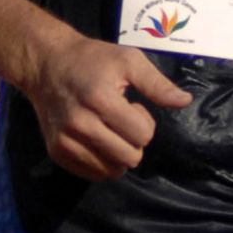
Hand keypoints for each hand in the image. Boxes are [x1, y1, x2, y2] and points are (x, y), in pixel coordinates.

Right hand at [20, 35, 191, 180]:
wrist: (47, 64)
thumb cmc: (92, 59)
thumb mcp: (128, 60)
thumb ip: (157, 84)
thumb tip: (185, 101)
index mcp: (100, 99)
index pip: (142, 135)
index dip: (144, 121)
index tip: (131, 104)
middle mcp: (80, 124)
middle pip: (129, 158)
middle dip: (134, 140)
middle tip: (120, 118)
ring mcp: (65, 141)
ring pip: (111, 171)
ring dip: (118, 153)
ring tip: (107, 127)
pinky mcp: (56, 152)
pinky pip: (92, 174)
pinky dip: (101, 161)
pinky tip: (95, 138)